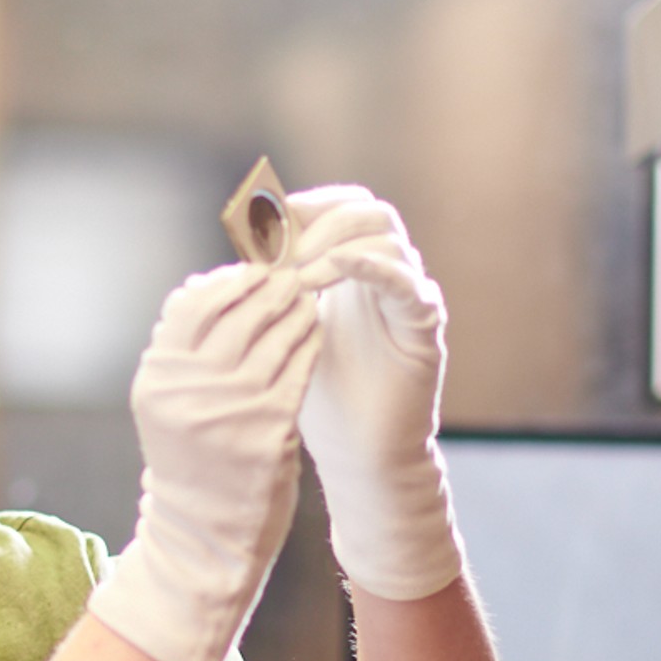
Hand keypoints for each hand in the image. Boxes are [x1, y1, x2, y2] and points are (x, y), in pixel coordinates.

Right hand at [85, 262, 320, 660]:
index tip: (250, 272)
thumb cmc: (191, 459)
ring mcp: (230, 411)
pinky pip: (298, 368)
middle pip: (237, 313)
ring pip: (273, 335)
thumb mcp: (167, 403)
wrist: (205, 534)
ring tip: (305, 300)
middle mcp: (189, 391)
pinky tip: (315, 333)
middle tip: (289, 276)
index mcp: (158, 379)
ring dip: (295, 310)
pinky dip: (309, 343)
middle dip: (268, 288)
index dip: (226, 281)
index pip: (193, 304)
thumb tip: (202, 284)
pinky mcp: (269, 431)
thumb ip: (180, 349)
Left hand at [283, 187, 463, 601]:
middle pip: (369, 210)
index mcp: (357, 271)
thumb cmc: (323, 398)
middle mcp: (389, 276)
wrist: (358, 454)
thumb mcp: (288, 334)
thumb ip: (275, 294)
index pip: (343, 207)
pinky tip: (337, 269)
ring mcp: (411, 298)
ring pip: (388, 236)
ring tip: (300, 277)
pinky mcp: (425, 329)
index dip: (307, 206)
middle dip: (321, 220)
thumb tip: (235, 258)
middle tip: (284, 250)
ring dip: (336, 245)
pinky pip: (410, 284)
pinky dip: (375, 267)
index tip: (266, 226)